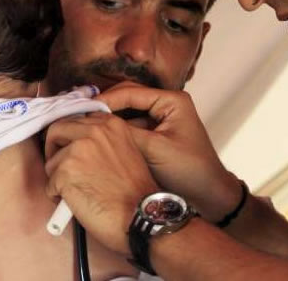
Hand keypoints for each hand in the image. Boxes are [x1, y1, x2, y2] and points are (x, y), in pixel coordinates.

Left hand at [44, 112, 158, 254]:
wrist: (139, 216)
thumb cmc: (135, 193)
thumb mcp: (126, 151)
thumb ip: (103, 141)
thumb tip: (77, 142)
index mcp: (110, 124)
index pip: (75, 119)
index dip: (69, 136)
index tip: (68, 147)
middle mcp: (94, 131)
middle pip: (57, 131)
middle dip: (55, 151)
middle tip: (63, 169)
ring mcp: (78, 150)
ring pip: (51, 161)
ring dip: (59, 178)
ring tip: (77, 191)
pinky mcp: (66, 171)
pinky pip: (49, 184)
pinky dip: (58, 196)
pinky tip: (76, 201)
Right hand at [95, 82, 242, 221]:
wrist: (209, 195)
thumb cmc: (191, 171)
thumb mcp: (156, 150)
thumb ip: (126, 134)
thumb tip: (95, 124)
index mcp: (172, 101)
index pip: (130, 92)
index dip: (104, 100)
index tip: (81, 110)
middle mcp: (166, 104)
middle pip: (127, 98)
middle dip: (104, 108)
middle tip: (78, 117)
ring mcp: (160, 119)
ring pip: (127, 113)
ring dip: (108, 120)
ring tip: (84, 128)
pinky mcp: (156, 134)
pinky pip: (131, 128)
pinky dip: (116, 133)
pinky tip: (99, 140)